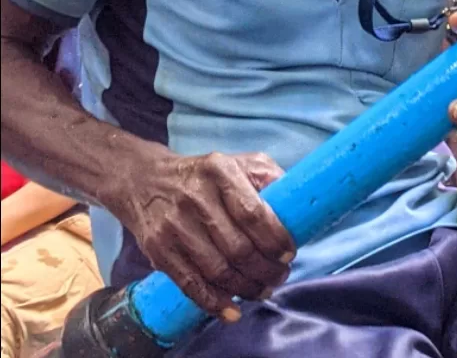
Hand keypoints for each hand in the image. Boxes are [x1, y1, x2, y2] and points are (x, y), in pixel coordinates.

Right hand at [108, 146, 295, 318]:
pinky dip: (214, 303)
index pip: (253, 213)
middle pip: (237, 247)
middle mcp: (196, 198)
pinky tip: (233, 309)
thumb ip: (267, 177)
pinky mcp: (159, 251)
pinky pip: (191, 285)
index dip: (275, 239)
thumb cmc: (203, 174)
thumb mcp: (237, 162)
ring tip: (263, 290)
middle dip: (265, 269)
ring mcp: (174, 226)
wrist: (145, 181)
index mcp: (220, 171)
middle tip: (280, 275)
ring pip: (217, 270)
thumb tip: (298, 202)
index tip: (290, 253)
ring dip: (246, 287)